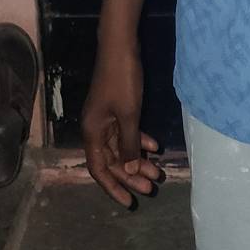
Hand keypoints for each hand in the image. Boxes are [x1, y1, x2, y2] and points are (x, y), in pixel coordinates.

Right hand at [81, 43, 163, 207]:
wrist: (120, 47)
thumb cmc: (122, 80)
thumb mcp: (128, 114)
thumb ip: (129, 144)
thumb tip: (130, 171)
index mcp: (92, 132)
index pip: (99, 169)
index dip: (113, 187)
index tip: (129, 202)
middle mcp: (96, 128)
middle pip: (112, 160)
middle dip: (132, 176)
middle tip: (152, 188)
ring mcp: (106, 118)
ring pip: (122, 147)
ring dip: (138, 160)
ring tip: (158, 172)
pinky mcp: (116, 108)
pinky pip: (126, 131)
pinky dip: (139, 140)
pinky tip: (155, 147)